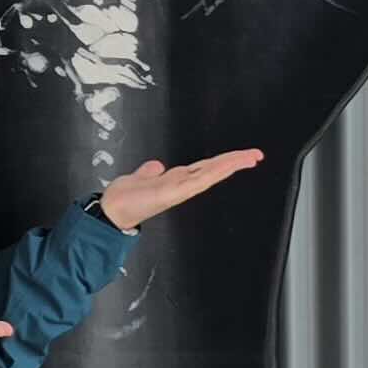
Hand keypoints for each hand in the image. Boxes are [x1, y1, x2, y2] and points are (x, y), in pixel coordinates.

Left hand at [98, 149, 263, 231]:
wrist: (111, 212)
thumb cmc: (124, 199)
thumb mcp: (139, 178)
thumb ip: (148, 172)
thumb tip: (156, 166)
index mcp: (174, 180)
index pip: (204, 167)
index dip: (223, 161)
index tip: (240, 155)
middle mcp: (180, 185)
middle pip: (213, 169)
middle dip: (235, 161)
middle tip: (256, 155)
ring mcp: (180, 190)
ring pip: (211, 173)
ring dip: (231, 164)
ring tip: (250, 157)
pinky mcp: (174, 193)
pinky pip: (198, 180)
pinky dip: (214, 172)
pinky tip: (227, 166)